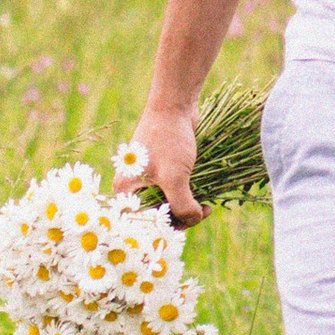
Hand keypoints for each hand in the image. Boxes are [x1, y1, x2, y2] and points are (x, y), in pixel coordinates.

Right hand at [119, 103, 202, 226]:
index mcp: (126, 191)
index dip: (166, 229)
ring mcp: (150, 179)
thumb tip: (194, 219)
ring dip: (189, 209)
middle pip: (158, 216)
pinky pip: (177, 193)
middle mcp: (134, 188)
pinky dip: (191, 198)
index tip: (190, 223)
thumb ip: (182, 205)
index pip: (144, 224)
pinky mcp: (165, 171)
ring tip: (208, 206)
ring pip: (170, 206)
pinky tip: (207, 198)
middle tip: (205, 212)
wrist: (175, 105)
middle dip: (182, 218)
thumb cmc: (169, 140)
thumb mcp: (174, 177)